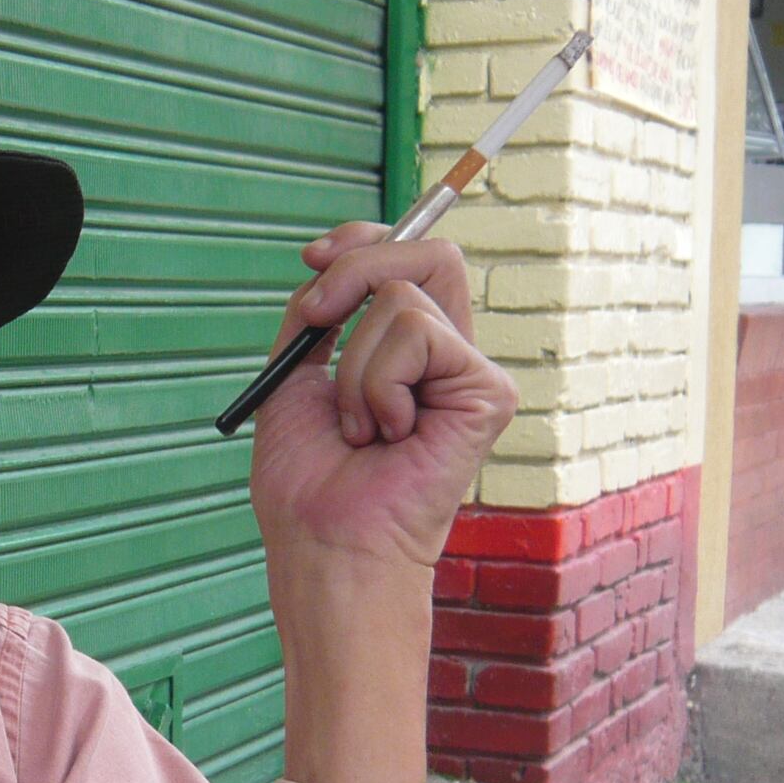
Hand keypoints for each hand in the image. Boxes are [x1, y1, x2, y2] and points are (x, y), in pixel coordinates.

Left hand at [247, 223, 516, 575]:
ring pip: (402, 299)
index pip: (410, 258)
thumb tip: (329, 260)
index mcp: (412, 353)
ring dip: (353, 366)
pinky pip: (416, 335)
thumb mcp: (295, 376)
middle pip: (427, 253)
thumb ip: (317, 315)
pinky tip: (388, 436)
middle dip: (355, 269)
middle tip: (315, 317)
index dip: (363, 241)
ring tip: (360, 428)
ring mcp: (474, 374)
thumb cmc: (307, 481)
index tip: (311, 260)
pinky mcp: (489, 394)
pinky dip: (377, 384)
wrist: (323, 540)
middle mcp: (451, 358)